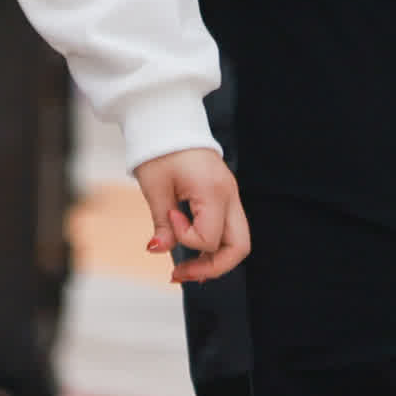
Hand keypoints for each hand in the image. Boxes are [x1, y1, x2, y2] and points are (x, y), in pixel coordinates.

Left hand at [135, 147, 249, 283]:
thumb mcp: (155, 186)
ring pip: (238, 241)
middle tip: (182, 274)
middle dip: (213, 267)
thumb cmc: (161, 148)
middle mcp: (229, 194)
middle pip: (239, 246)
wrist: (170, 121)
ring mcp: (230, 195)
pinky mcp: (224, 196)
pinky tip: (193, 254)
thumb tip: (158, 249)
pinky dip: (213, 246)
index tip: (169, 217)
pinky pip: (228, 229)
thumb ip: (161, 223)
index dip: (186, 238)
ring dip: (213, 260)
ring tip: (186, 270)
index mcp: (214, 190)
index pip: (210, 237)